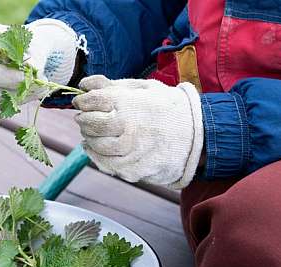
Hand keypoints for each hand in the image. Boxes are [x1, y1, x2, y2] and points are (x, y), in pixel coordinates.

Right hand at [0, 19, 79, 107]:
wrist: (35, 58)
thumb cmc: (31, 45)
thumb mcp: (37, 42)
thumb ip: (35, 52)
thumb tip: (33, 68)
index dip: (0, 52)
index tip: (20, 55)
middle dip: (8, 77)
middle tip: (28, 77)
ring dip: (18, 89)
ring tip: (40, 82)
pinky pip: (2, 102)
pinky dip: (21, 98)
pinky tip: (35, 90)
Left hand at [72, 76, 203, 188]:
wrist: (199, 136)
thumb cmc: (169, 108)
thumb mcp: (145, 88)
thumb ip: (113, 85)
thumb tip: (84, 84)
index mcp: (131, 103)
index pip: (93, 101)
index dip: (83, 100)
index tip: (81, 101)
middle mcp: (128, 127)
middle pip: (91, 124)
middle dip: (84, 119)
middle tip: (84, 117)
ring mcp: (130, 151)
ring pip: (95, 145)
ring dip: (89, 137)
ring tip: (92, 132)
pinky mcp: (131, 169)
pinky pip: (104, 163)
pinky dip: (94, 155)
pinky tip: (93, 147)